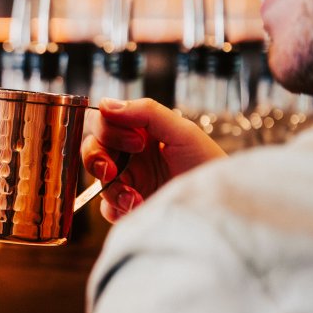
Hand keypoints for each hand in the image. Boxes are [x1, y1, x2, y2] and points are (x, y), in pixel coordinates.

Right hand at [82, 98, 225, 222]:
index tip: (137, 143)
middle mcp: (131, 155)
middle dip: (96, 159)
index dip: (109, 130)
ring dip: (111, 189)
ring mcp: (129, 182)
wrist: (220, 205)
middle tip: (113, 171)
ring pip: (96, 180)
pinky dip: (116, 209)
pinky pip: (105, 208)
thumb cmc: (208, 165)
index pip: (103, 122)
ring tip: (134, 198)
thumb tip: (106, 104)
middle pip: (91, 149)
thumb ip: (146, 112)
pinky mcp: (129, 207)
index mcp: (140, 132)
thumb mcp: (182, 132)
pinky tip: (136, 208)